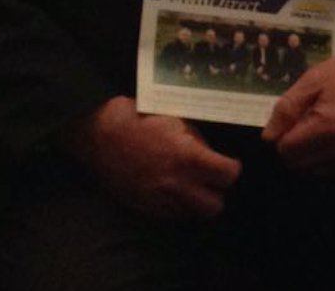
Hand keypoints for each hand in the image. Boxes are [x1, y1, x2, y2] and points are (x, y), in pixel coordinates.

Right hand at [60, 96, 238, 219]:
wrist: (102, 134)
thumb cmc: (142, 120)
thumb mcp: (178, 123)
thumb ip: (198, 144)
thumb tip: (213, 156)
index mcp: (188, 157)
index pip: (228, 175)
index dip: (232, 169)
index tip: (228, 163)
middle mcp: (176, 183)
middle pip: (214, 206)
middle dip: (218, 193)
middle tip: (213, 179)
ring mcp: (159, 198)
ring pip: (192, 214)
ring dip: (197, 201)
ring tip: (192, 185)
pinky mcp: (145, 206)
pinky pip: (171, 215)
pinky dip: (177, 205)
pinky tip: (172, 189)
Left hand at [261, 45, 334, 173]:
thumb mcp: (313, 79)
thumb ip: (287, 108)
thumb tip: (267, 137)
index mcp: (328, 126)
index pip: (286, 150)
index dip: (280, 135)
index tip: (289, 119)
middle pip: (297, 165)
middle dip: (292, 147)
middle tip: (301, 122)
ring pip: (312, 171)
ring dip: (307, 155)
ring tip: (316, 127)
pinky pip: (331, 169)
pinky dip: (323, 157)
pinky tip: (330, 135)